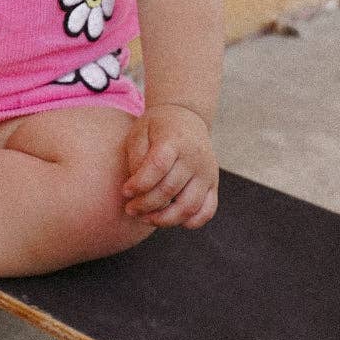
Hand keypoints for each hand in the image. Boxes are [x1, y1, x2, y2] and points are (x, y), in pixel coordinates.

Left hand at [121, 103, 218, 229]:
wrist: (187, 116)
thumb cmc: (157, 127)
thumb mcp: (140, 131)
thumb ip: (137, 157)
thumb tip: (137, 187)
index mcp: (174, 140)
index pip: (157, 167)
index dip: (139, 184)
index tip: (125, 191)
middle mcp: (195, 158)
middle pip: (169, 190)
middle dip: (145, 205)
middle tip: (130, 209)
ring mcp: (207, 173)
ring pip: (189, 206)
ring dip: (164, 219)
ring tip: (145, 218)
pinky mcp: (213, 184)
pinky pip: (207, 211)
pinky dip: (190, 222)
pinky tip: (170, 219)